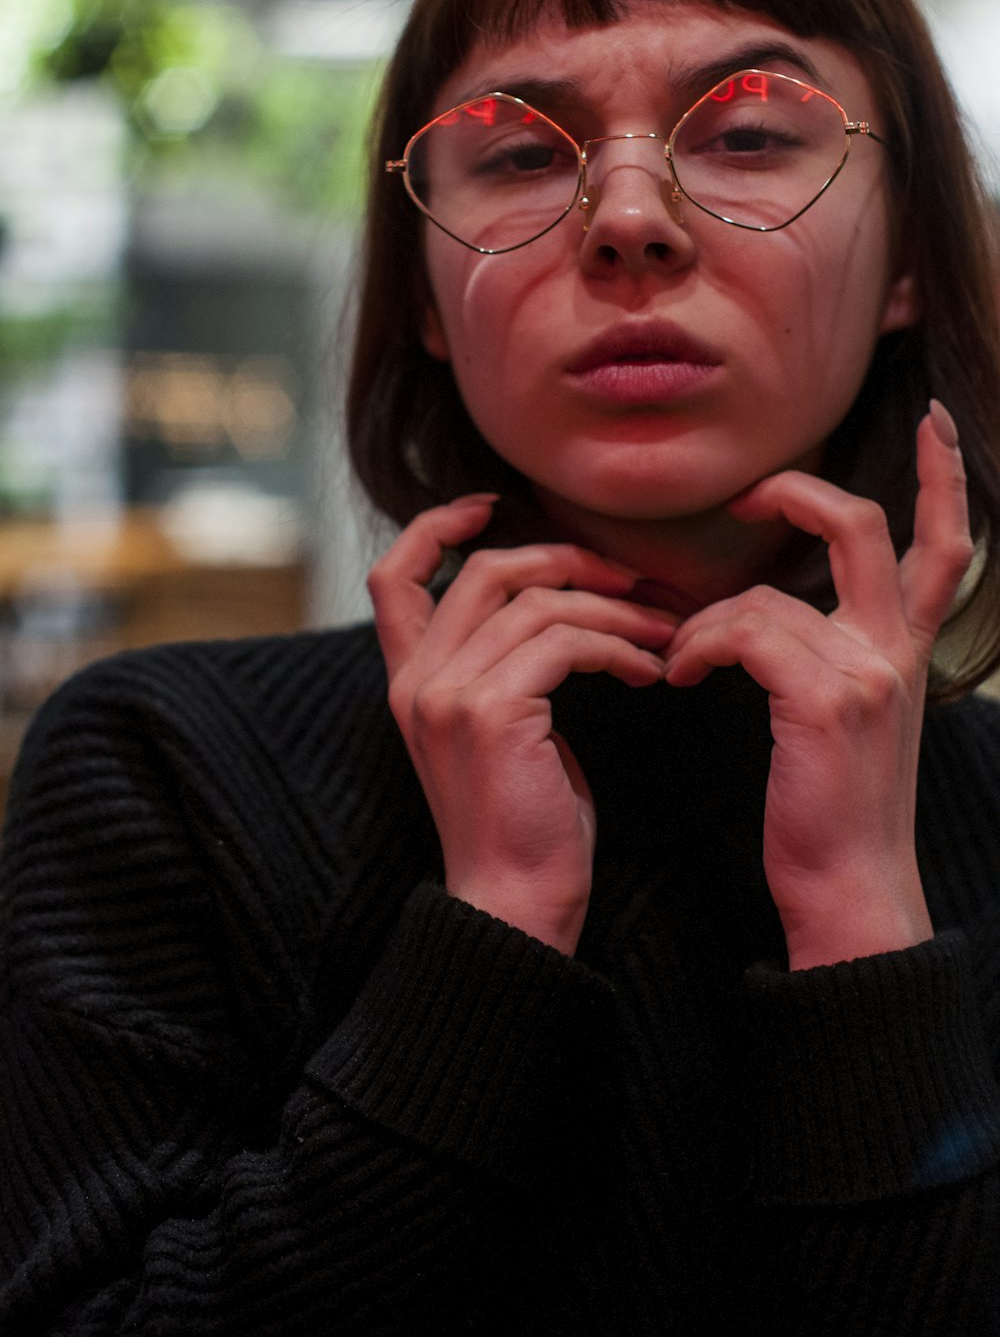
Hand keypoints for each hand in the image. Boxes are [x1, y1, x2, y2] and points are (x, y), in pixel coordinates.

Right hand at [368, 496, 675, 953]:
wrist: (514, 905)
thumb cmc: (526, 826)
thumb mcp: (503, 735)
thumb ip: (506, 672)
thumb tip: (562, 615)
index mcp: (410, 682)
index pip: (394, 576)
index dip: (437, 528)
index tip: (492, 507)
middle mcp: (417, 679)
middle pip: (486, 570)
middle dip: (567, 560)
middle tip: (631, 580)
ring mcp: (447, 693)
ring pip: (538, 602)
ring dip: (614, 609)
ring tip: (662, 635)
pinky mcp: (491, 711)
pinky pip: (564, 641)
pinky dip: (617, 645)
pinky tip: (648, 671)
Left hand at [664, 403, 972, 969]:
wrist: (851, 886)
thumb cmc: (833, 808)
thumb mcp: (850, 720)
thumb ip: (829, 655)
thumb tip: (759, 615)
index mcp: (909, 650)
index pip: (947, 548)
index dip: (946, 477)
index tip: (935, 422)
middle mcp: (898, 650)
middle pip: (863, 528)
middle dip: (797, 493)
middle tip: (745, 497)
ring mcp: (867, 672)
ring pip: (766, 596)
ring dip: (704, 622)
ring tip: (681, 661)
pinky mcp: (826, 701)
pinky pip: (744, 633)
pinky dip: (701, 648)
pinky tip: (684, 679)